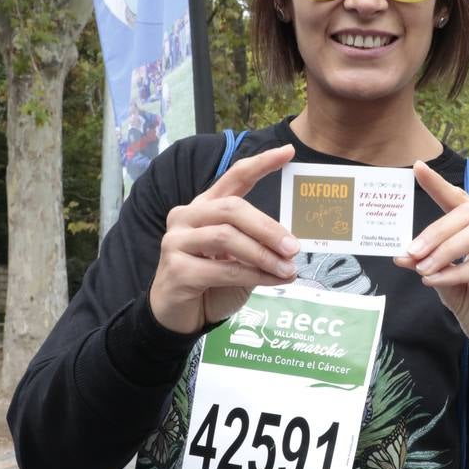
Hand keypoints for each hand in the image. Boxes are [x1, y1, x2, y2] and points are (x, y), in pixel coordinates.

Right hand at [149, 144, 299, 334]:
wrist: (179, 316)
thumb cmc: (211, 283)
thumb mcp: (239, 259)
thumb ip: (258, 245)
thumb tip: (291, 246)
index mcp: (204, 207)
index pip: (234, 177)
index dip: (261, 163)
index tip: (289, 152)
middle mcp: (186, 217)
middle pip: (232, 209)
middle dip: (267, 227)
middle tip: (293, 247)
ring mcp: (176, 241)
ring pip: (226, 238)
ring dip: (262, 255)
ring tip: (287, 269)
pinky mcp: (176, 269)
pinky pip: (222, 269)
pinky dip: (253, 275)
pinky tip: (272, 281)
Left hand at [394, 161, 468, 350]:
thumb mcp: (453, 288)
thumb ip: (432, 268)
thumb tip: (401, 256)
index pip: (462, 201)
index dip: (439, 185)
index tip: (418, 168)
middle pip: (468, 214)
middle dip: (435, 231)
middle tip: (411, 253)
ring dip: (446, 249)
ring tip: (424, 269)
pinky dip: (460, 271)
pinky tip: (440, 281)